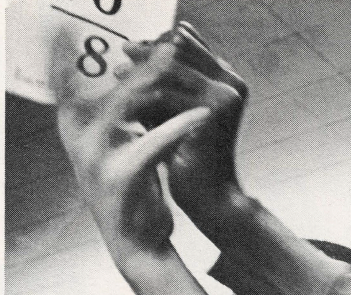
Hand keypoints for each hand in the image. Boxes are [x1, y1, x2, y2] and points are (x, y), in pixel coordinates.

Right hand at [57, 41, 211, 269]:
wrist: (139, 246)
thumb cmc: (134, 195)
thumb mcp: (120, 153)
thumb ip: (120, 122)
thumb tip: (133, 82)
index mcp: (76, 136)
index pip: (68, 87)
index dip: (73, 58)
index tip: (81, 32)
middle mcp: (80, 145)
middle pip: (107, 90)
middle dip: (137, 64)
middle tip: (163, 42)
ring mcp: (98, 161)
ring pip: (127, 108)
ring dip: (159, 85)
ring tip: (182, 65)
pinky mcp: (125, 177)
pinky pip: (155, 142)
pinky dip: (180, 126)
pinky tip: (202, 116)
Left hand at [122, 22, 248, 226]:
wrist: (212, 195)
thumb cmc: (190, 158)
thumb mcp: (175, 115)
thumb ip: (161, 88)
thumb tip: (126, 63)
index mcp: (230, 82)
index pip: (191, 48)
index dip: (161, 43)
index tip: (134, 47)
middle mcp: (233, 84)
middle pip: (183, 51)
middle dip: (150, 50)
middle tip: (124, 49)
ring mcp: (225, 95)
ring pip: (173, 67)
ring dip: (142, 67)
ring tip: (117, 71)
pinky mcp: (212, 111)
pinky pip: (167, 93)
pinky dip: (142, 92)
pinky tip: (122, 95)